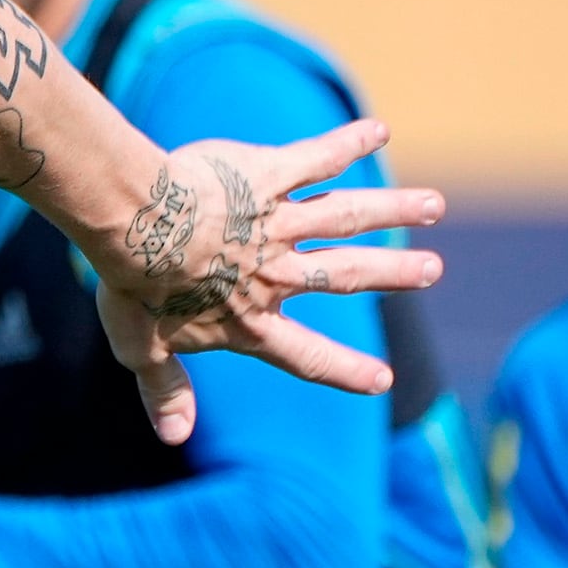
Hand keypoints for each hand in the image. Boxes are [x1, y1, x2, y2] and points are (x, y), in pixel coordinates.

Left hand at [89, 122, 442, 444]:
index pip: (304, 354)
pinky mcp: (266, 175)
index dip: (342, 370)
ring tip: (435, 204)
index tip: (382, 382)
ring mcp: (275, 222)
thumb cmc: (132, 285)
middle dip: (392, 273)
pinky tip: (377, 130)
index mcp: (249, 318)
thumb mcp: (141, 346)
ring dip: (393, 209)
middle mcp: (274, 272)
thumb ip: (163, 389)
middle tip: (434, 269)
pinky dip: (348, 143)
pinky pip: (316, 158)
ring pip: (346, 215)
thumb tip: (174, 438)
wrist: (136, 225)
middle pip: (345, 276)